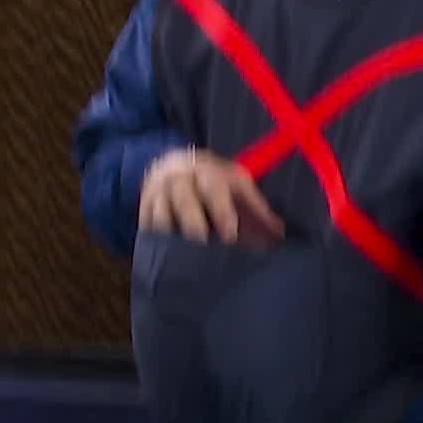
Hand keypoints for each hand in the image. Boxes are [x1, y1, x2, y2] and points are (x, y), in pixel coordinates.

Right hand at [139, 147, 285, 245]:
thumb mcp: (238, 185)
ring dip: (172, 237)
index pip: (213, 188)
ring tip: (184, 260)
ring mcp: (157, 192)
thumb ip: (257, 210)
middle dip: (194, 226)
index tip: (230, 236)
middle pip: (182, 201)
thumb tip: (279, 235)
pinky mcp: (143, 205)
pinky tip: (166, 257)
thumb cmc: (214, 179)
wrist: (175, 163)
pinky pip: (146, 226)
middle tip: (205, 248)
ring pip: (159, 215)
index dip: (222, 212)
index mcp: (206, 171)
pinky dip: (155, 242)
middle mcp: (178, 179)